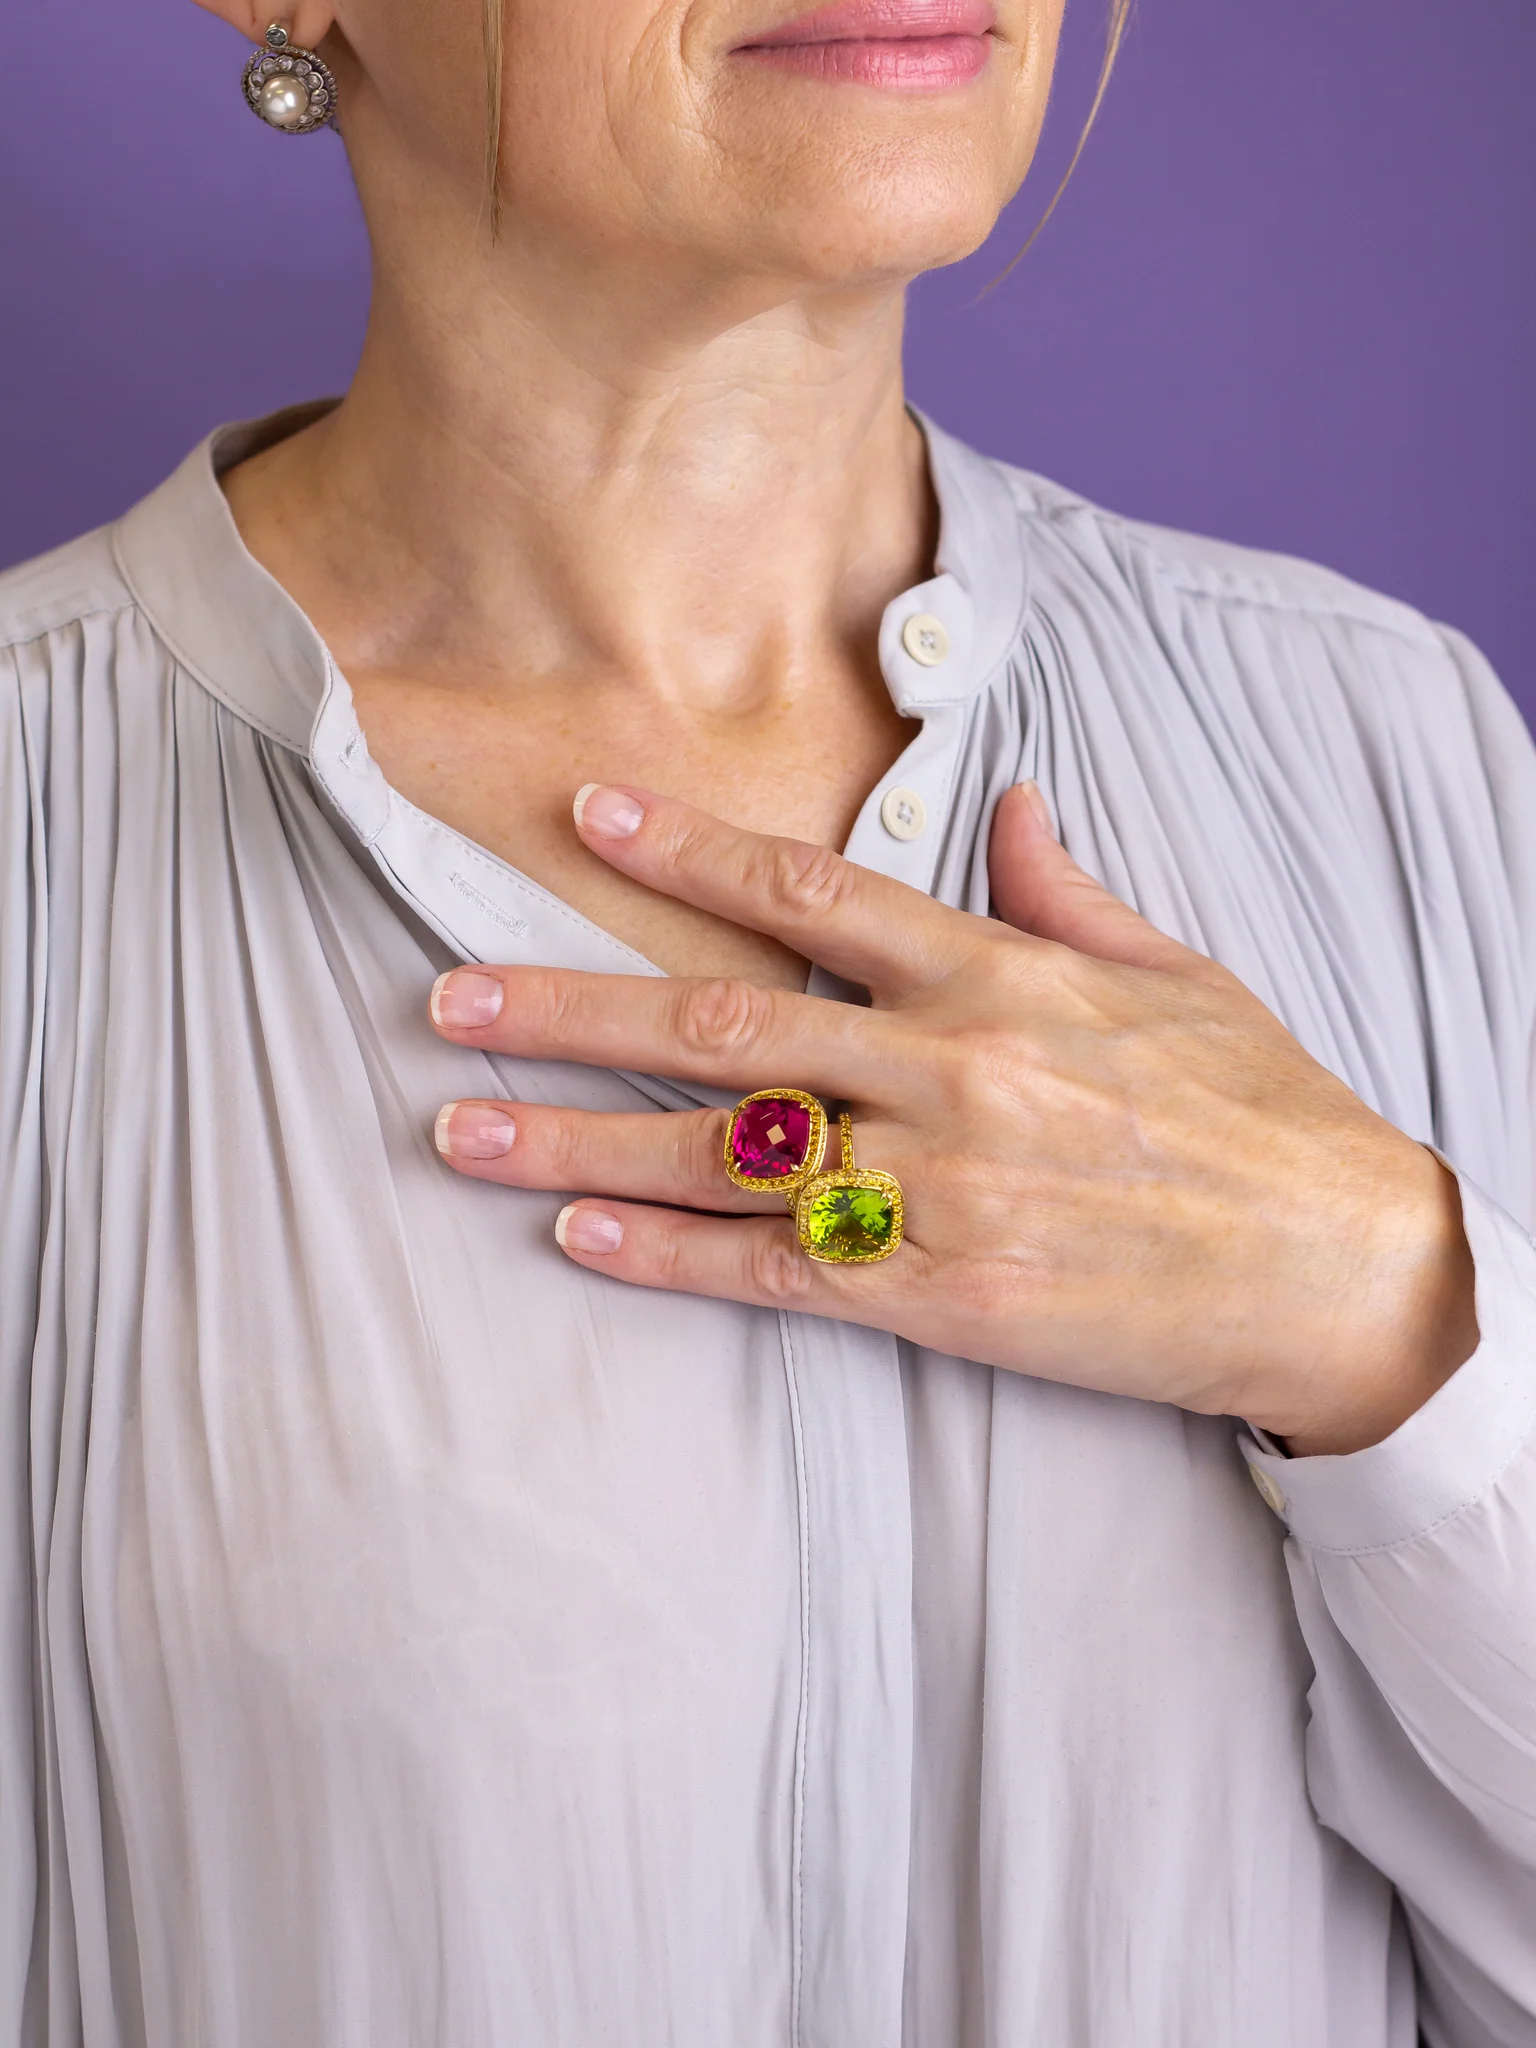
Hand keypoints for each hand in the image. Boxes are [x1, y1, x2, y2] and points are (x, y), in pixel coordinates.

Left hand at [428, 782, 1478, 1456]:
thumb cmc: (1262, 1115)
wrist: (1341, 1269)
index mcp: (1001, 976)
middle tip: (452, 997)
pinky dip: (669, 1256)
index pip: (814, 889)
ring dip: (577, 1138)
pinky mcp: (946, 1298)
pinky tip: (577, 1237)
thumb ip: (1066, 891)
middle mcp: (952, 1069)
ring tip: (459, 1129)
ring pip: (725, 1150)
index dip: (689, 848)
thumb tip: (1012, 807)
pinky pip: (779, 1272)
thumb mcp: (1176, 972)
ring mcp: (941, 1187)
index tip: (586, 814)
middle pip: (725, 1020)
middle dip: (573, 1005)